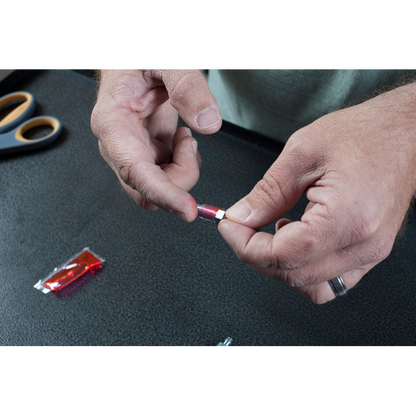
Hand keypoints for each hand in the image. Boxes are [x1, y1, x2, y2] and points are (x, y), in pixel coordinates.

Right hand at [91, 67, 220, 221]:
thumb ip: (187, 87)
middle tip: (190, 143)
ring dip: (183, 169)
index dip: (162, 194)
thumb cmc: (138, 59)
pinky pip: (168, 176)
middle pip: (147, 189)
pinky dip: (185, 165)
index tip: (187, 209)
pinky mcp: (147, 153)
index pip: (134, 172)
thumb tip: (207, 124)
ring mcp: (133, 151)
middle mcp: (119, 144)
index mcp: (113, 123)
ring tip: (185, 134)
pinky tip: (183, 140)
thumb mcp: (166, 61)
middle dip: (179, 178)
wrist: (132, 60)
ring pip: (160, 186)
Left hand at [219, 83, 415, 303]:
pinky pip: (330, 280)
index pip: (284, 255)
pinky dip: (303, 268)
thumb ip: (267, 192)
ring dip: (280, 266)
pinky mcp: (370, 251)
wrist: (405, 133)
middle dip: (255, 256)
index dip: (246, 246)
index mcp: (347, 217)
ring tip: (271, 233)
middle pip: (294, 275)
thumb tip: (241, 216)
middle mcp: (363, 244)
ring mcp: (370, 252)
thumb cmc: (365, 134)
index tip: (230, 228)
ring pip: (311, 286)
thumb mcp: (303, 153)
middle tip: (241, 228)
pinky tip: (296, 239)